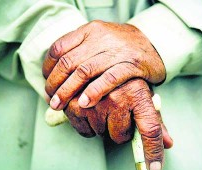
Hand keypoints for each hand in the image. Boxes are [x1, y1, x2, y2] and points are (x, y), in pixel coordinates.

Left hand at [43, 20, 165, 109]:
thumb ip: (80, 51)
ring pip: (84, 71)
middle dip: (55, 84)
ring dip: (68, 91)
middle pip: (68, 62)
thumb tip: (55, 72)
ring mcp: (117, 50)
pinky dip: (94, 91)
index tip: (47, 84)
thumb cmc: (122, 47)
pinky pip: (109, 78)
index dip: (48, 69)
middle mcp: (101, 38)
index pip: (59, 48)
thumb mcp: (99, 41)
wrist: (155, 43)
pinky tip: (84, 103)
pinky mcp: (132, 64)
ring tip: (59, 106)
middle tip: (51, 101)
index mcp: (89, 31)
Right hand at [64, 79, 172, 169]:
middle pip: (121, 136)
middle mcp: (117, 97)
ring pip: (101, 133)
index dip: (152, 151)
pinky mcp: (75, 105)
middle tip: (117, 114)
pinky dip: (88, 125)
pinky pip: (85, 131)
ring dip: (103, 125)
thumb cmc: (123, 78)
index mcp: (137, 93)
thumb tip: (168, 142)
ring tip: (103, 107)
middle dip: (120, 129)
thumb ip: (154, 120)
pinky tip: (90, 109)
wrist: (96, 57)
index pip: (150, 128)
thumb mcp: (141, 93)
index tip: (154, 167)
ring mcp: (95, 101)